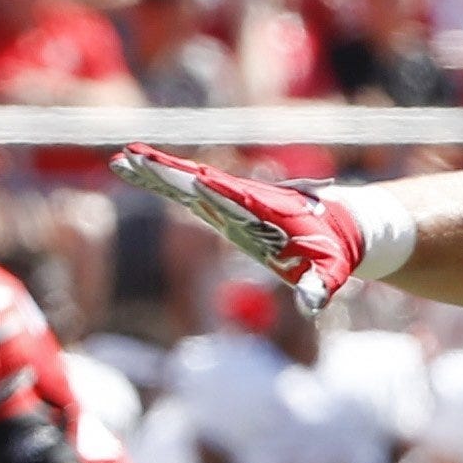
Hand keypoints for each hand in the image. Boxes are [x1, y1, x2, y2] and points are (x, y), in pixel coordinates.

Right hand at [111, 144, 369, 311]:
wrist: (339, 227)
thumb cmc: (333, 251)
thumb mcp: (330, 272)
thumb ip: (320, 286)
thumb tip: (313, 305)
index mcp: (264, 210)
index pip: (233, 197)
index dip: (214, 189)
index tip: (191, 176)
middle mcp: (242, 198)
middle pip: (200, 181)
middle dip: (171, 173)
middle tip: (134, 157)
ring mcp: (231, 198)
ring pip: (188, 180)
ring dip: (157, 171)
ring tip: (122, 158)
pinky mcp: (224, 202)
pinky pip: (188, 188)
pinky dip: (163, 179)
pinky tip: (136, 169)